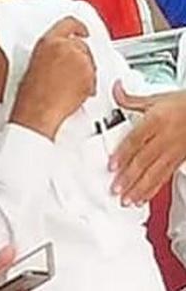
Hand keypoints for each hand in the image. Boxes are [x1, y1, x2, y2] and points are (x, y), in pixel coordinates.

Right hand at [11, 18, 95, 139]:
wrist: (38, 111)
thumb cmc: (32, 95)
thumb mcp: (34, 65)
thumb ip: (50, 54)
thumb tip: (59, 57)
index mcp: (48, 42)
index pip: (69, 24)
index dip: (79, 27)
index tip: (84, 31)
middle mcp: (65, 46)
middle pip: (82, 45)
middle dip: (80, 59)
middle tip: (70, 73)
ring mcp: (80, 59)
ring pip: (89, 61)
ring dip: (84, 73)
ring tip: (68, 86)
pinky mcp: (89, 73)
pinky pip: (94, 77)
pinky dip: (88, 85)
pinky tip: (73, 92)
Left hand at [110, 83, 185, 205]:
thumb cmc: (184, 105)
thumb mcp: (156, 98)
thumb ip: (132, 99)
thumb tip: (115, 91)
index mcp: (156, 121)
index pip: (136, 140)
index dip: (123, 154)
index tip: (112, 165)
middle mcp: (164, 138)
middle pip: (144, 160)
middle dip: (128, 177)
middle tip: (115, 188)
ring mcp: (172, 151)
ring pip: (154, 173)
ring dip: (139, 188)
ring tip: (127, 199)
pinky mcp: (178, 160)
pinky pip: (164, 177)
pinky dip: (152, 189)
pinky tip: (142, 197)